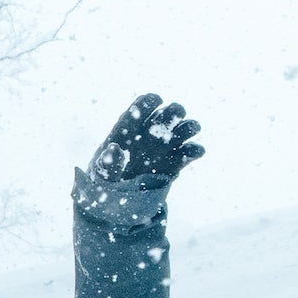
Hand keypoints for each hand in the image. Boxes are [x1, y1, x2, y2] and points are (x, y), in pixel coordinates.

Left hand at [89, 93, 204, 183]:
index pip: (141, 106)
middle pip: (169, 112)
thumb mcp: (101, 174)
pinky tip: (191, 153)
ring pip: (185, 128)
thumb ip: (107, 164)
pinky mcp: (176, 162)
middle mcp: (151, 133)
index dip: (150, 101)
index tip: (157, 100)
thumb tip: (114, 150)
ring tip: (184, 133)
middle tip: (170, 121)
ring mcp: (165, 146)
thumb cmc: (106, 179)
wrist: (119, 197)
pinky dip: (195, 150)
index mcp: (130, 128)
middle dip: (174, 112)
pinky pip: (191, 151)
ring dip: (189, 127)